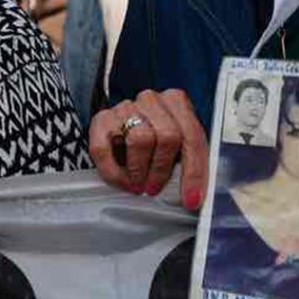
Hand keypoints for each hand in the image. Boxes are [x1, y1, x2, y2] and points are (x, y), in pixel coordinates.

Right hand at [89, 89, 207, 210]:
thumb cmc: (156, 140)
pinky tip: (121, 180)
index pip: (192, 135)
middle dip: (162, 169)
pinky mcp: (102, 119)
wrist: (123, 127)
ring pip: (140, 139)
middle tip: (155, 187)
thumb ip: (189, 163)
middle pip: (168, 135)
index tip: (192, 197)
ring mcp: (126, 107)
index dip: (194, 171)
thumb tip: (195, 194)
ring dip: (139, 170)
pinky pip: (105, 148)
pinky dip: (114, 171)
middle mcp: (152, 100)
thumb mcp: (178, 147)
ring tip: (138, 183)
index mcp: (177, 102)